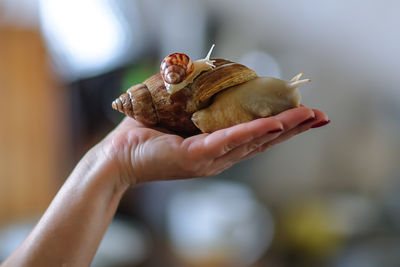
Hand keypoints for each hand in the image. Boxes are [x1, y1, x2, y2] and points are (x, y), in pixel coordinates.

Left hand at [102, 106, 328, 185]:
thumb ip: (201, 99)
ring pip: (253, 141)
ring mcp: (210, 159)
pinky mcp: (197, 156)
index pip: (256, 135)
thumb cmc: (147, 133)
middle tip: (321, 116)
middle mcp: (220, 156)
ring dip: (283, 129)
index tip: (307, 114)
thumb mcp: (179, 112)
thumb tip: (213, 73)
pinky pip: (229, 141)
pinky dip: (253, 133)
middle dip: (294, 128)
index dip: (283, 126)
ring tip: (309, 116)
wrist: (118, 156)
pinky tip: (274, 125)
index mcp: (218, 146)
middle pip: (264, 141)